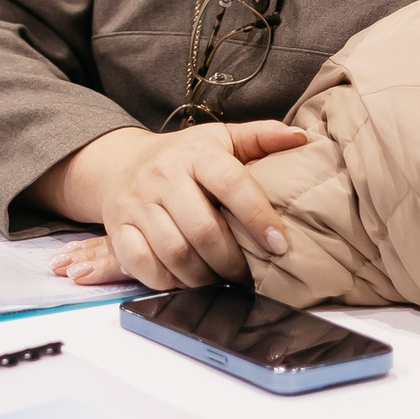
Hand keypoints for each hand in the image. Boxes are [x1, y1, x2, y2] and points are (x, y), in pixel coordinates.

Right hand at [34, 122, 306, 290]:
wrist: (120, 163)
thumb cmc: (183, 156)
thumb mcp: (220, 139)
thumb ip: (260, 138)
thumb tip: (301, 137)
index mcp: (195, 153)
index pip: (230, 183)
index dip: (258, 216)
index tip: (280, 244)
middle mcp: (163, 176)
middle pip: (202, 229)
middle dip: (231, 261)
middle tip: (247, 274)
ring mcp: (137, 204)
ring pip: (174, 252)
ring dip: (203, 276)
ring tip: (220, 279)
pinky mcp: (118, 229)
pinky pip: (142, 265)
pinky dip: (167, 281)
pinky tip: (186, 280)